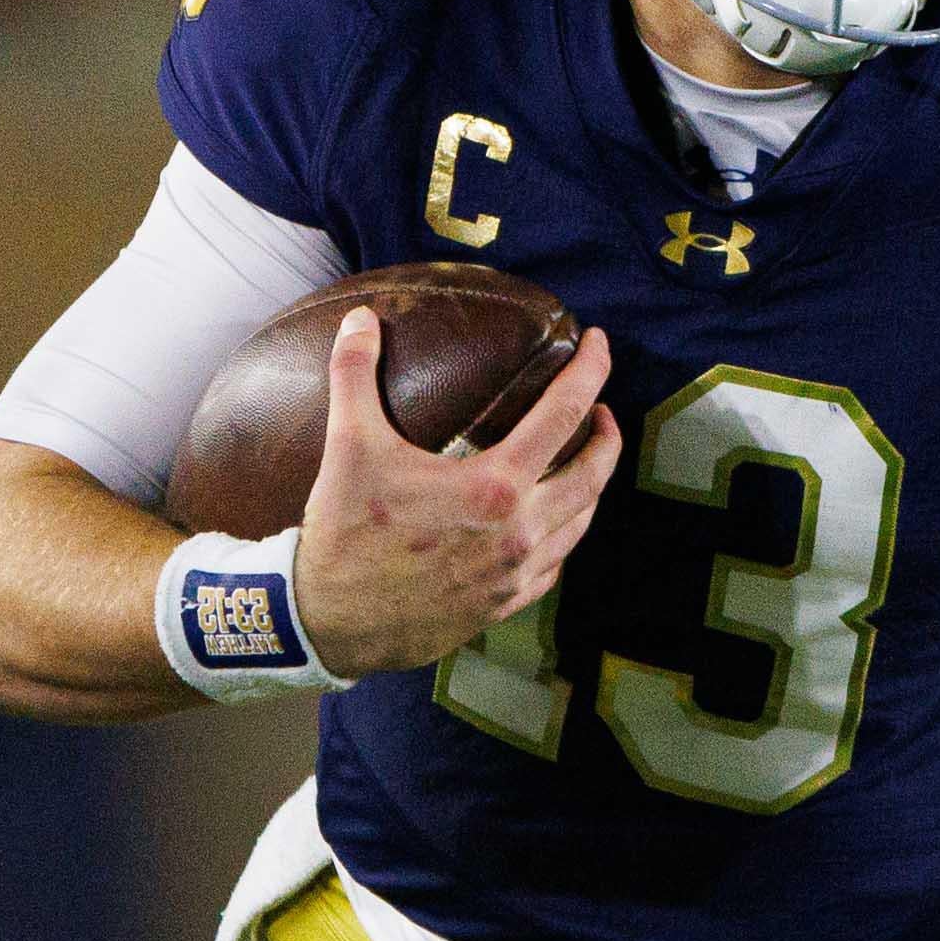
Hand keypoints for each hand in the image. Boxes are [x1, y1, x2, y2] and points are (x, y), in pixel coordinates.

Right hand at [292, 311, 620, 673]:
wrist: (333, 622)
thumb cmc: (345, 534)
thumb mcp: (349, 446)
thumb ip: (355, 374)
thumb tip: (360, 318)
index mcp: (496, 488)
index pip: (564, 415)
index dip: (591, 372)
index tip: (600, 344)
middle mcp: (520, 533)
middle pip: (593, 475)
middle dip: (607, 438)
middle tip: (602, 410)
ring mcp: (517, 574)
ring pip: (581, 523)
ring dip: (591, 486)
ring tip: (583, 460)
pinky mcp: (505, 603)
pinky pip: (555, 564)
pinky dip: (564, 534)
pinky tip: (553, 521)